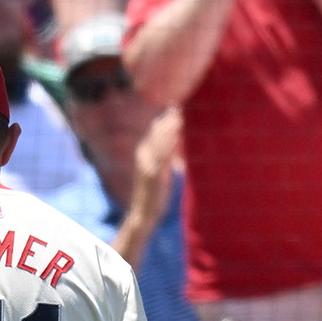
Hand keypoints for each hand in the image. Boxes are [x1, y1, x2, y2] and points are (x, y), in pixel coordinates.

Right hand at [129, 107, 181, 229]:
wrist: (144, 214)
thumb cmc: (154, 196)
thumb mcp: (160, 175)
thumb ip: (164, 161)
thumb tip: (172, 151)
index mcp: (143, 156)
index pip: (153, 134)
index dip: (163, 121)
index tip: (173, 108)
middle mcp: (143, 158)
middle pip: (155, 135)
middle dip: (166, 121)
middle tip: (176, 106)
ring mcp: (147, 165)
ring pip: (158, 142)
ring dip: (168, 128)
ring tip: (178, 116)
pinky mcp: (153, 174)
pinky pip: (162, 155)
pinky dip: (168, 143)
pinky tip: (176, 134)